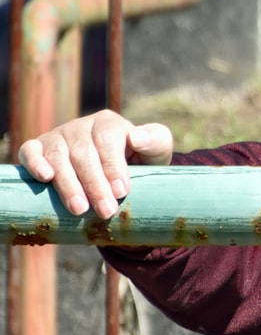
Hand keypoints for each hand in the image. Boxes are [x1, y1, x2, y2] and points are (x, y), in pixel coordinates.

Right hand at [18, 110, 173, 218]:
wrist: (116, 174)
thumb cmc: (139, 161)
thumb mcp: (156, 150)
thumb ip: (155, 140)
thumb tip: (136, 138)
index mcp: (109, 123)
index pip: (108, 141)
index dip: (114, 166)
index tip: (122, 192)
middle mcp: (82, 126)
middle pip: (84, 153)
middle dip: (95, 185)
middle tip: (106, 211)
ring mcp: (58, 136)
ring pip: (58, 157)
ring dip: (68, 184)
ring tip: (80, 209)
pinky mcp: (38, 148)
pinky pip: (30, 151)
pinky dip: (35, 163)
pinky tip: (45, 178)